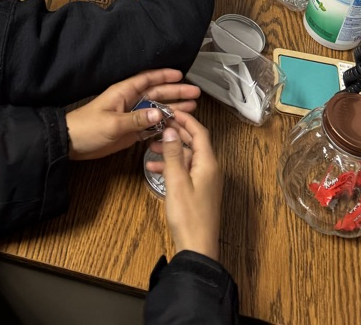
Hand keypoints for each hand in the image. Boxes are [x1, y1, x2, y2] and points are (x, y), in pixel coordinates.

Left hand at [66, 70, 200, 160]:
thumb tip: (160, 112)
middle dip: (176, 92)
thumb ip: (137, 119)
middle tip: (195, 93)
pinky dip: (164, 124)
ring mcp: (131, 116)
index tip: (181, 75)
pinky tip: (177, 125)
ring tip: (193, 107)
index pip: (148, 79)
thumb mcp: (113, 123)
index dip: (164, 76)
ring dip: (173, 108)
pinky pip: (151, 125)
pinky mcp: (131, 131)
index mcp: (124, 92)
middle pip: (157, 93)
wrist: (72, 144)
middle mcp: (130, 101)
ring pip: (157, 109)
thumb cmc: (88, 128)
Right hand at [145, 111, 221, 260]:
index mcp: (208, 163)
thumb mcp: (177, 182)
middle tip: (158, 125)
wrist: (197, 249)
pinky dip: (172, 166)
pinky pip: (185, 171)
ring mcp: (205, 181)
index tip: (169, 111)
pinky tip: (154, 168)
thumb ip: (174, 154)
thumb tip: (171, 130)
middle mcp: (210, 169)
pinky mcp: (198, 192)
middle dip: (176, 133)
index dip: (185, 120)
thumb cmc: (188, 216)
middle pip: (194, 143)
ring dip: (171, 150)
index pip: (199, 132)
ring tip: (150, 146)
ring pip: (188, 157)